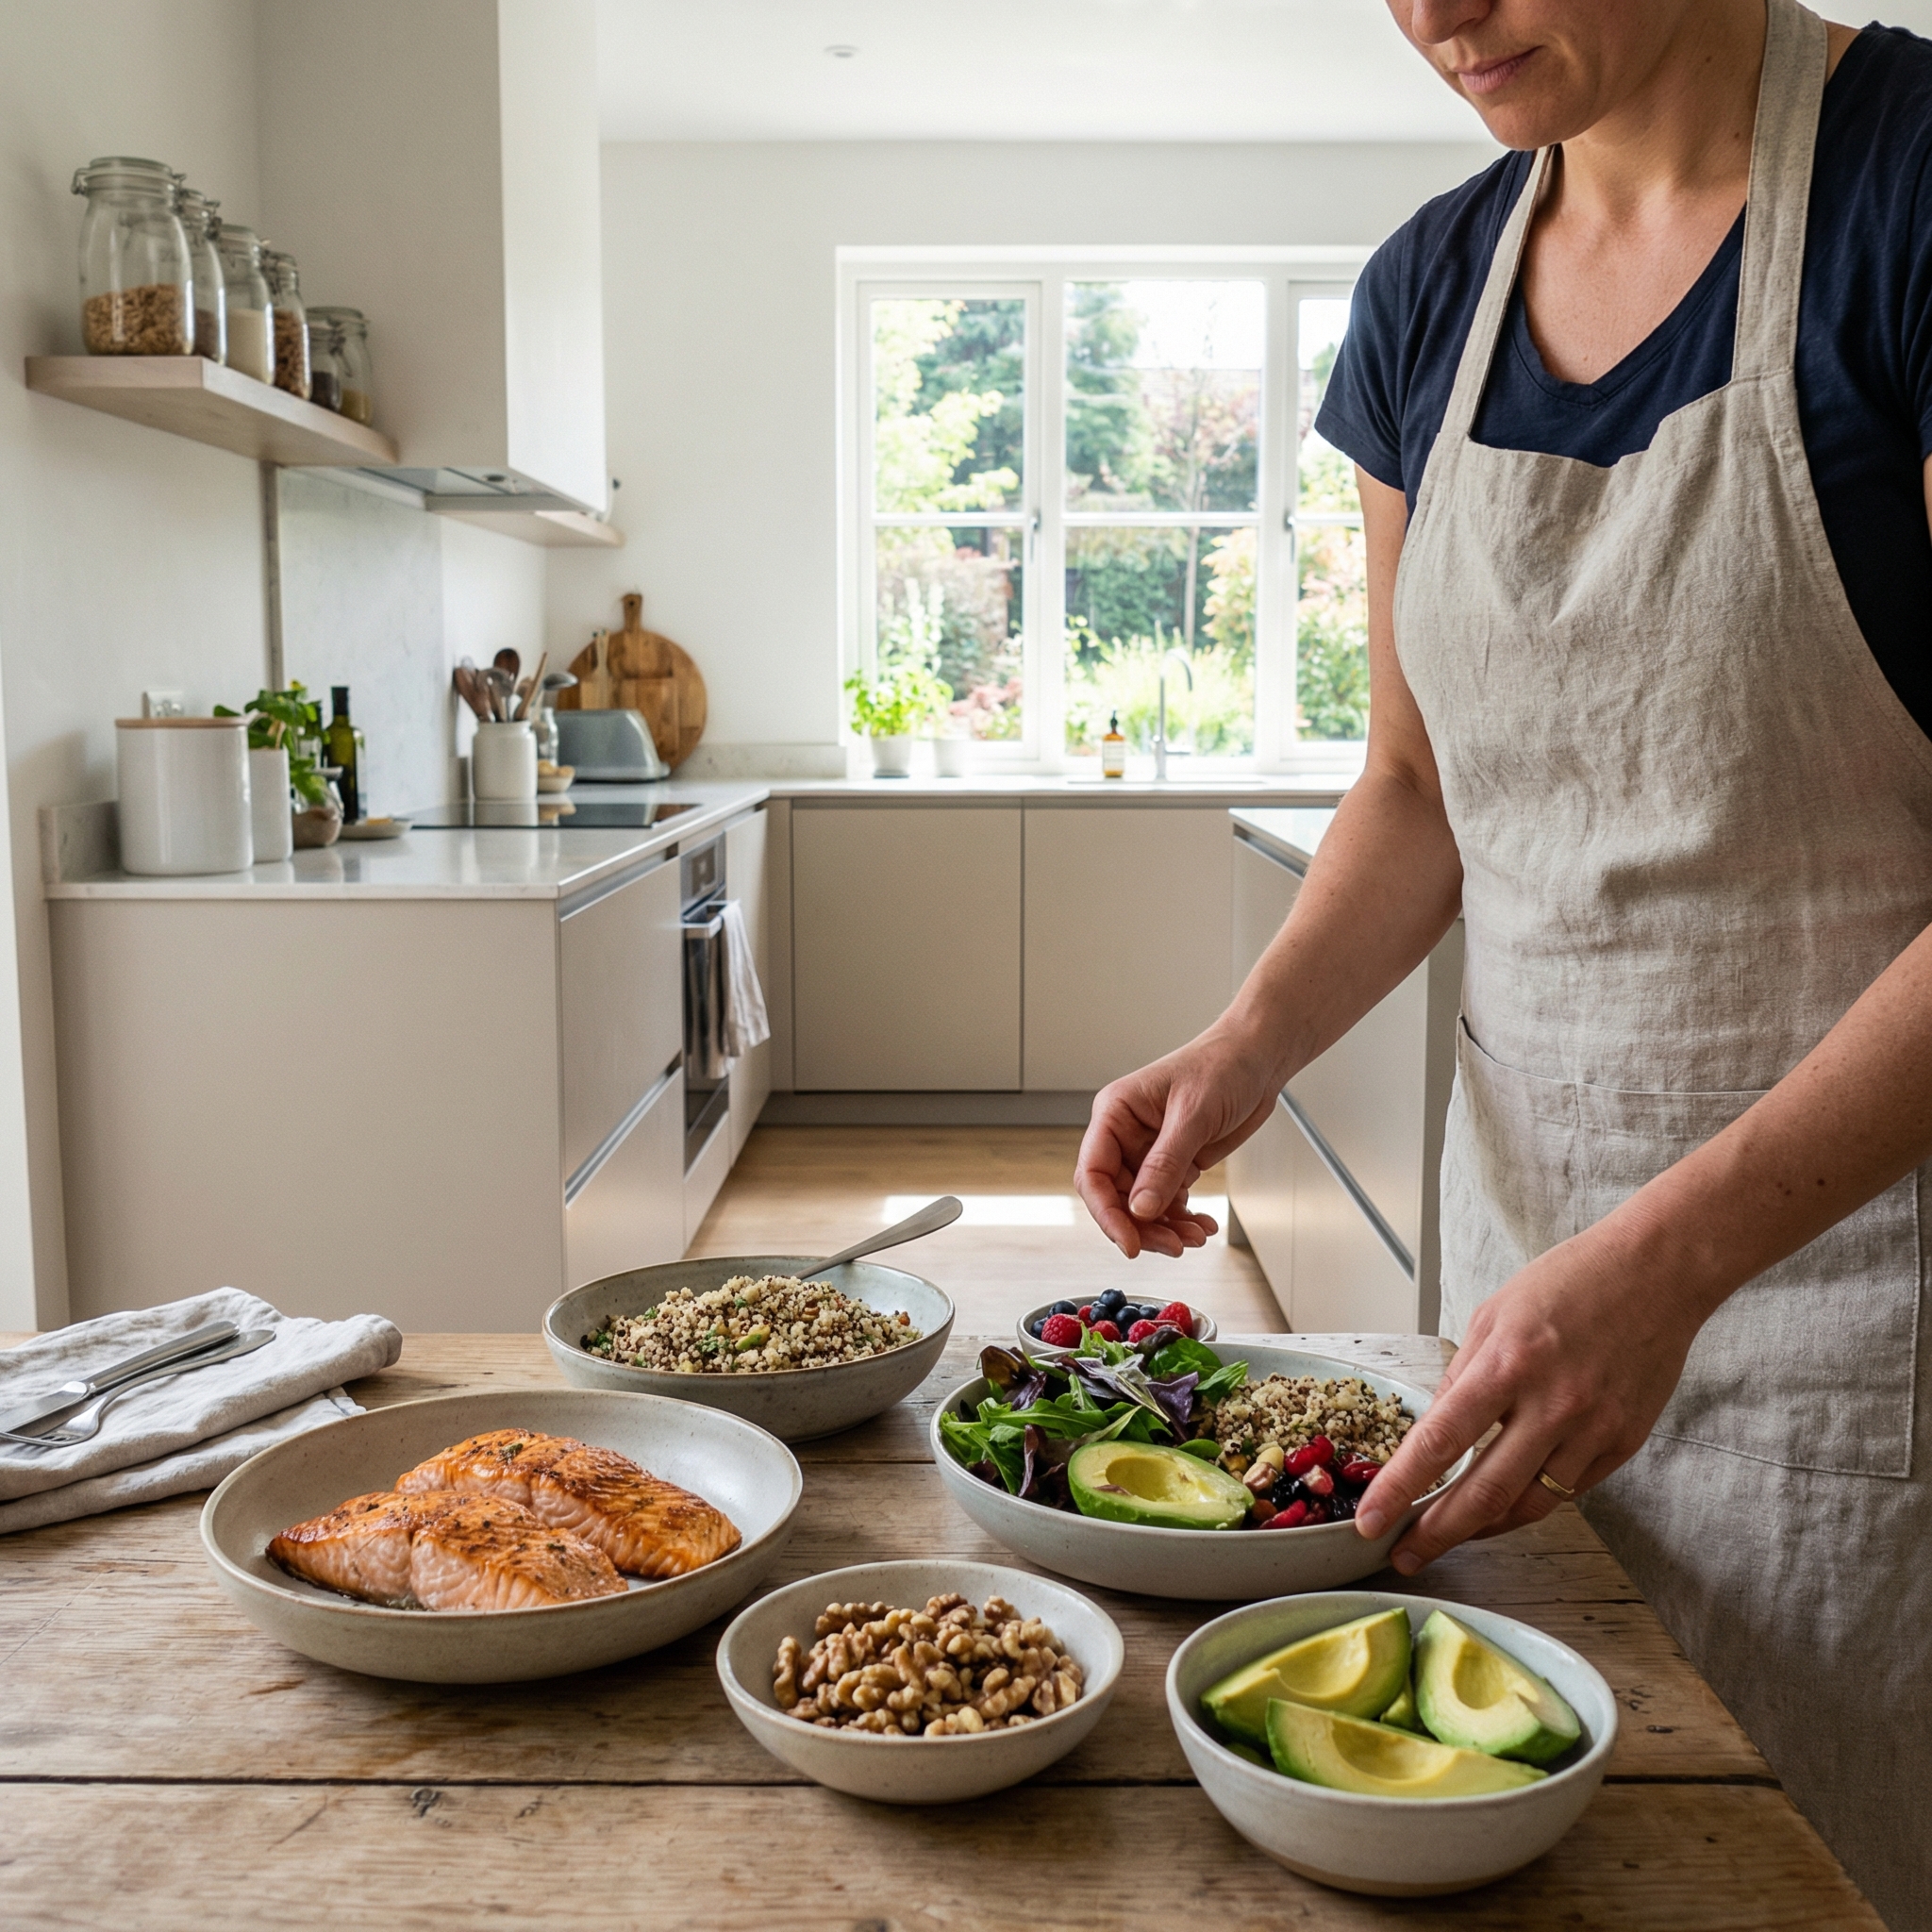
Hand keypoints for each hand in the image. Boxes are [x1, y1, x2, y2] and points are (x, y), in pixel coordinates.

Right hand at [1076, 1027, 1279, 1257]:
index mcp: (1116, 1113)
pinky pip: (1169, 1202)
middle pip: (1117, 1197)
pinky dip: (1183, 1219)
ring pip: (1143, 1206)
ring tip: (1195, 1237)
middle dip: (1143, 1226)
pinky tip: (1203, 1225)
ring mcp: (1149, 1152)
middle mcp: (1126, 1135)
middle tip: (1174, 1246)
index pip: (1094, 1173)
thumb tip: (1140, 1209)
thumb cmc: (1223, 1065)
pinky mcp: (1175, 1163)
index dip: (1107, 1213)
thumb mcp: (1193, 1115)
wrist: (1259, 1059)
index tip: (1130, 1242)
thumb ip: (1165, 1163)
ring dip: (1166, 1228)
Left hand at [1352, 1221, 1707, 1570]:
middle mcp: (1552, 1404)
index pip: (1441, 1441)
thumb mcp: (1493, 1314)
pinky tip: (1505, 1506)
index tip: (1372, 1521)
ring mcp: (1593, 1429)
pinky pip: (1568, 1490)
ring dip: (1484, 1528)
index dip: (1401, 1488)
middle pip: (1485, 1492)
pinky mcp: (1623, 1444)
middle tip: (1405, 1556)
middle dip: (1438, 1533)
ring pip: (1530, 1504)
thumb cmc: (1568, 1283)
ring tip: (1450, 1537)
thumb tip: (1435, 1431)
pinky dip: (1531, 1502)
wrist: (1656, 1274)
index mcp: (1508, 1364)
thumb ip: (1463, 1375)